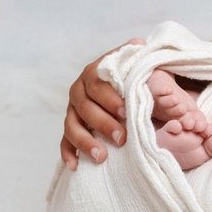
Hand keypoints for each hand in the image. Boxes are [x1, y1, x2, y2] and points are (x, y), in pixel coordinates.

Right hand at [60, 38, 142, 168]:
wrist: (134, 89)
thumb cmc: (141, 79)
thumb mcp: (146, 68)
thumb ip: (144, 60)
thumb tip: (139, 46)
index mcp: (96, 72)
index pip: (98, 84)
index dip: (110, 98)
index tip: (127, 112)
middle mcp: (81, 89)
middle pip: (85, 106)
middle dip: (103, 123)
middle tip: (122, 138)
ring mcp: (73, 110)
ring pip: (72, 125)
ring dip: (85, 141)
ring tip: (102, 157)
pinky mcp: (72, 128)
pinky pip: (65, 141)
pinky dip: (68, 153)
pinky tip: (75, 166)